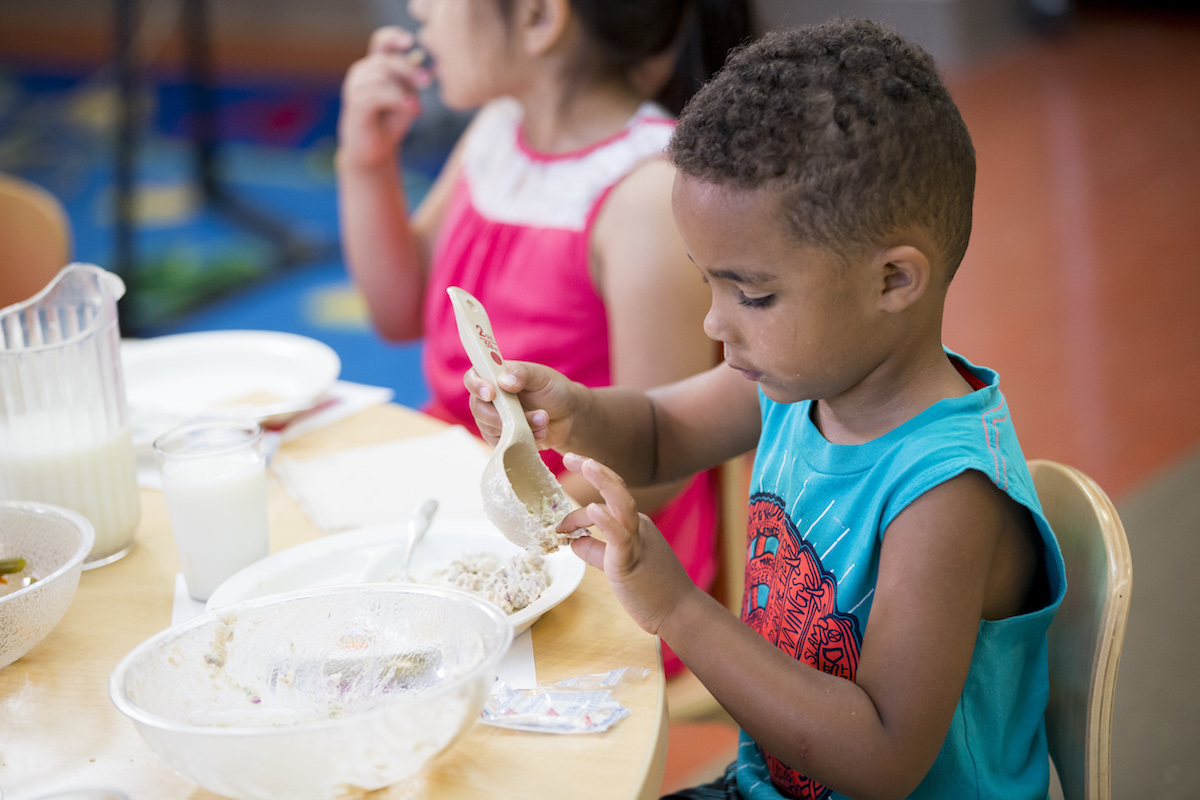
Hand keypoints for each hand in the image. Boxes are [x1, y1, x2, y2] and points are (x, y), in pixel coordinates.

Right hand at [337, 26, 431, 169]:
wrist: (375, 150)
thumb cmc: (391, 122)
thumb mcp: (408, 97)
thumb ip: (415, 81)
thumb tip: (435, 66)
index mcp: (376, 66)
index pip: (382, 41)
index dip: (394, 37)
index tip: (411, 41)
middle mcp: (362, 72)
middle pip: (386, 60)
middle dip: (409, 69)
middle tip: (428, 81)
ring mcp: (356, 86)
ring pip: (382, 76)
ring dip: (404, 89)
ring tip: (418, 105)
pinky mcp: (355, 104)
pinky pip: (377, 94)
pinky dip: (398, 99)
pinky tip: (412, 108)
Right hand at [464, 360, 577, 449]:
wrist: (569, 416)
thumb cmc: (553, 390)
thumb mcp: (541, 376)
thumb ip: (522, 374)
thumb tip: (503, 382)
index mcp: (495, 376)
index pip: (472, 378)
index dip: (476, 386)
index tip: (491, 394)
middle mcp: (490, 398)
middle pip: (478, 409)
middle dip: (503, 416)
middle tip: (533, 415)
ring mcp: (494, 419)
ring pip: (491, 429)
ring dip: (520, 427)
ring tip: (543, 420)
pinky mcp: (503, 438)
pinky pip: (502, 444)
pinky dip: (522, 440)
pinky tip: (541, 433)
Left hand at [558, 453, 695, 635]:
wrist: (680, 613)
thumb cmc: (652, 591)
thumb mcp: (617, 565)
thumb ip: (596, 551)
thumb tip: (574, 542)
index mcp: (635, 526)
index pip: (608, 502)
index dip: (581, 505)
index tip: (561, 523)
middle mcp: (638, 527)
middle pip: (616, 490)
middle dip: (593, 470)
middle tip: (571, 455)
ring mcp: (638, 541)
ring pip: (622, 504)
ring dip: (603, 482)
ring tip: (585, 463)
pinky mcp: (633, 561)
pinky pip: (620, 536)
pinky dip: (606, 521)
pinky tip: (592, 508)